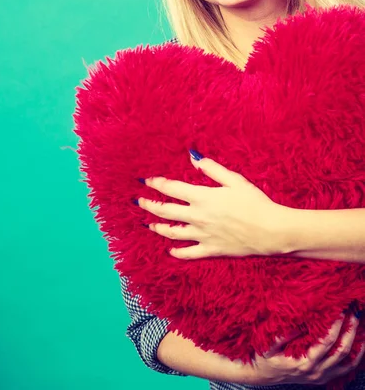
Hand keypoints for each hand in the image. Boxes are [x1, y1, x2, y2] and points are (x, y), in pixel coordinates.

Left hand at [137, 151, 284, 258]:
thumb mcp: (234, 179)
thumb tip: (192, 157)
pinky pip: (189, 253)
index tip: (146, 181)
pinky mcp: (211, 250)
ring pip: (173, 233)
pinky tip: (170, 251)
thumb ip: (211, 168)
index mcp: (202, 197)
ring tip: (149, 224)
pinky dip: (177, 252)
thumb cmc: (255, 202)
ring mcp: (202, 235)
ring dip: (158, 227)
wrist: (271, 231)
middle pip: (165, 211)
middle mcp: (197, 217)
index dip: (156, 184)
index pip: (171, 189)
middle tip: (139, 201)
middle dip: (149, 205)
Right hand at [249, 311, 364, 385]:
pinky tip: (359, 342)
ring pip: (349, 361)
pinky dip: (356, 355)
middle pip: (342, 350)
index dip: (335, 325)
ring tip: (360, 323)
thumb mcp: (267, 345)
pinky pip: (346, 368)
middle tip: (354, 310)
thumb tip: (298, 323)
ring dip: (357, 342)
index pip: (326, 342)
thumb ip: (282, 336)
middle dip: (350, 329)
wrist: (262, 376)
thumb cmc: (264, 358)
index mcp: (304, 363)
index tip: (340, 309)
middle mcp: (317, 371)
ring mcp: (322, 376)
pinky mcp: (324, 377)